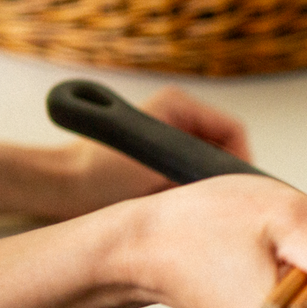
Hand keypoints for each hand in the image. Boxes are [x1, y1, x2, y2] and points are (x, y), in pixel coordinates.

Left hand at [45, 87, 251, 218]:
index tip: (236, 189)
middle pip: (228, 145)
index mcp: (178, 103)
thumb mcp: (157, 170)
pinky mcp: (165, 154)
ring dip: (212, 182)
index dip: (242, 161)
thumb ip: (199, 170)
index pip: (234, 131)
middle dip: (226, 174)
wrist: (63, 187)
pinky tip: (190, 204)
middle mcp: (179, 113)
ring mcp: (173, 133)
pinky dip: (199, 186)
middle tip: (221, 201)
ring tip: (203, 204)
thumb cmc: (98, 174)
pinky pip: (198, 170)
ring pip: (215, 160)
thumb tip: (232, 185)